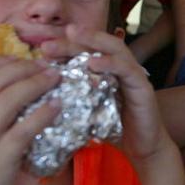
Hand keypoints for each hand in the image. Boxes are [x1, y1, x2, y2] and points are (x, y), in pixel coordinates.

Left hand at [40, 25, 172, 162]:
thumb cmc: (115, 131)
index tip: (42, 51)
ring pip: (115, 48)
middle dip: (73, 40)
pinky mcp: (143, 86)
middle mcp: (121, 68)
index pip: (86, 52)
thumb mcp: (88, 113)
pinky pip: (126, 69)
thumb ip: (73, 100)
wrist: (143, 149)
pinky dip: (110, 63)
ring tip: (72, 36)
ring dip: (93, 40)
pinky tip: (92, 62)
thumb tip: (41, 96)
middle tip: (47, 44)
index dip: (64, 48)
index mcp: (107, 72)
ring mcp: (134, 74)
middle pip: (98, 45)